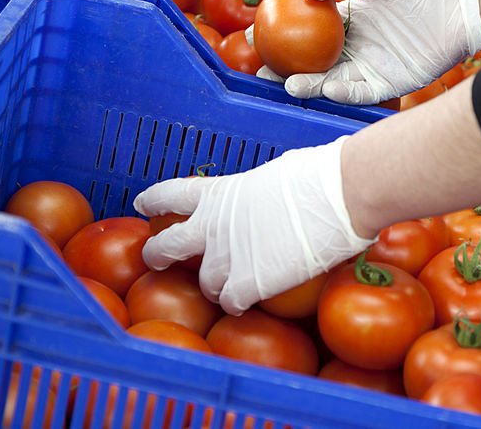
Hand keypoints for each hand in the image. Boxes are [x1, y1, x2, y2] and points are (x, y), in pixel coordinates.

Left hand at [134, 138, 372, 314]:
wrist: (337, 196)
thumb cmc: (317, 176)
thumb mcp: (275, 174)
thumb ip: (258, 191)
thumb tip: (268, 195)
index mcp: (220, 193)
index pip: (171, 194)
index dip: (154, 201)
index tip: (143, 204)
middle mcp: (213, 226)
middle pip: (168, 245)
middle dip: (156, 254)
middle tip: (154, 259)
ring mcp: (228, 257)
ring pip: (204, 283)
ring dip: (213, 286)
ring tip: (224, 289)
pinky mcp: (248, 284)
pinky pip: (230, 303)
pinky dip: (235, 304)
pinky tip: (244, 304)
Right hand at [251, 0, 480, 104]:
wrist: (459, 7)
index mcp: (349, 19)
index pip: (307, 30)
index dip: (282, 34)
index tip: (257, 35)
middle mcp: (356, 45)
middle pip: (313, 62)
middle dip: (286, 70)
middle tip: (262, 73)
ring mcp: (371, 66)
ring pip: (331, 81)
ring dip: (310, 86)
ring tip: (289, 85)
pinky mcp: (389, 83)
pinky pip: (360, 92)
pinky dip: (343, 93)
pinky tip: (327, 89)